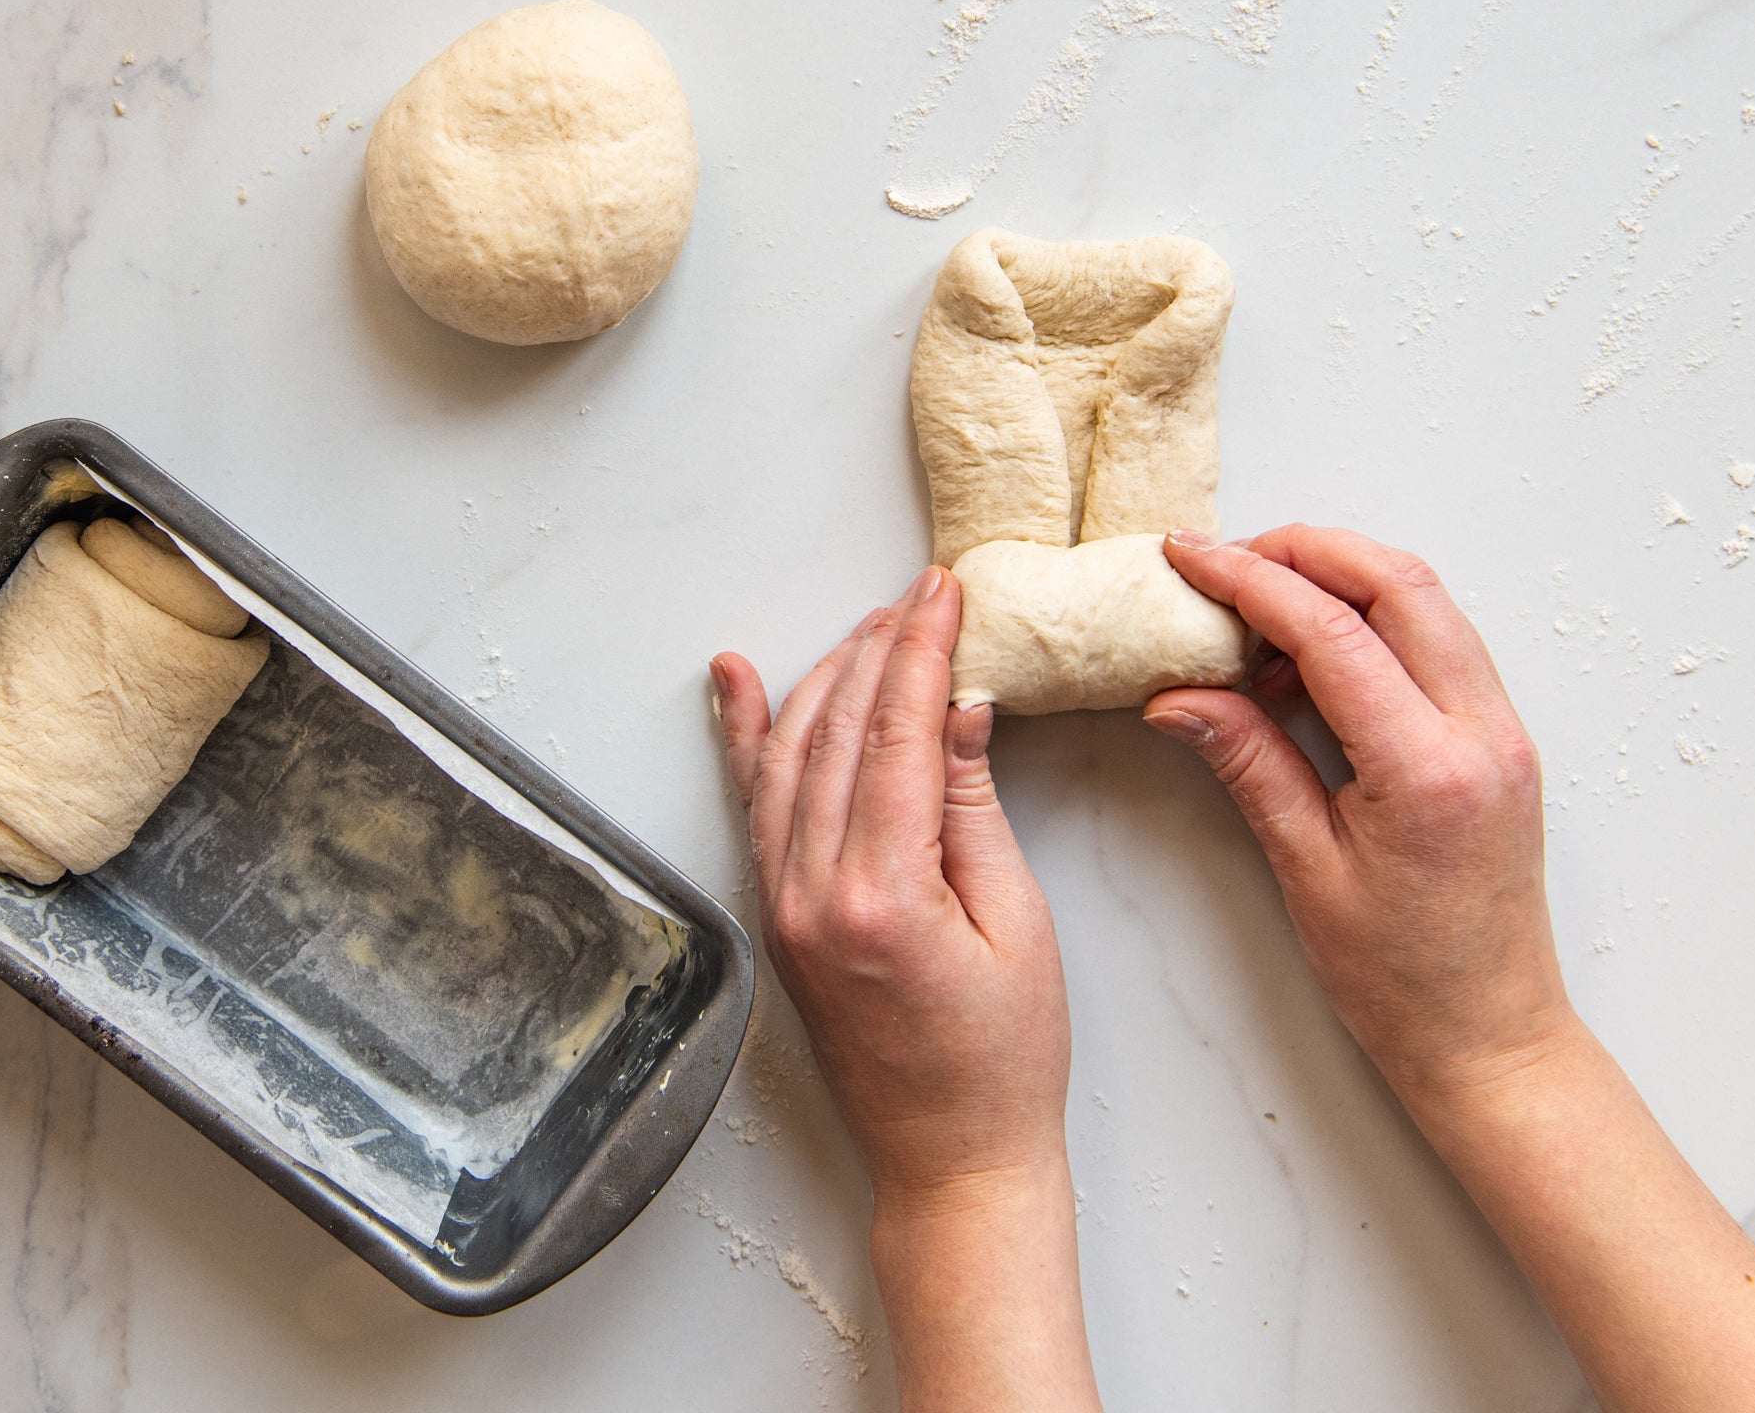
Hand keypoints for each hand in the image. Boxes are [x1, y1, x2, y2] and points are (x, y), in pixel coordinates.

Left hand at [710, 566, 1066, 1206]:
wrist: (950, 1160)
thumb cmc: (1001, 1063)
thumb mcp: (1017, 925)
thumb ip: (971, 810)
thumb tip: (955, 708)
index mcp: (880, 896)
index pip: (896, 735)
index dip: (920, 652)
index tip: (942, 595)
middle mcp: (812, 896)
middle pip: (837, 733)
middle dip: (878, 651)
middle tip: (919, 599)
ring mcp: (782, 908)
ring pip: (789, 758)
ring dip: (827, 681)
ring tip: (868, 626)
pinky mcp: (776, 920)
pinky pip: (757, 807)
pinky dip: (748, 738)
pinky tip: (738, 683)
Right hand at [1148, 525, 1754, 1411]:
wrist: (1490, 1037)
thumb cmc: (1400, 981)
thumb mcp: (1307, 871)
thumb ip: (1250, 763)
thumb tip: (1180, 692)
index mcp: (1429, 770)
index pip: (1332, 632)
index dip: (1250, 581)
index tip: (1189, 558)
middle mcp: (1483, 733)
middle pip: (1398, 582)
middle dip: (1305, 550)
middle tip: (1224, 559)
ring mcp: (1504, 731)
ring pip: (1426, 602)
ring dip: (1341, 580)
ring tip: (1255, 610)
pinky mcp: (1501, 741)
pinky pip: (1439, 645)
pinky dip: (1372, 625)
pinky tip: (1307, 660)